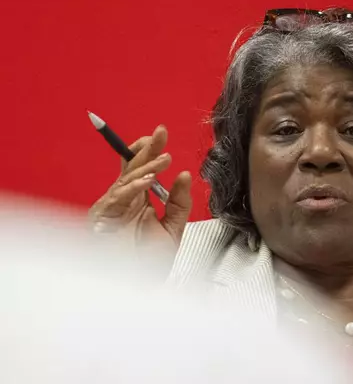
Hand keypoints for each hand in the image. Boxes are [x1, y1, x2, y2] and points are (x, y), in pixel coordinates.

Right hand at [88, 125, 191, 255]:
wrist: (138, 286)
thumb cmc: (150, 262)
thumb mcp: (173, 227)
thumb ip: (179, 202)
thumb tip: (184, 174)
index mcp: (140, 201)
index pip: (143, 168)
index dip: (151, 150)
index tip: (162, 135)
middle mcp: (125, 201)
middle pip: (133, 167)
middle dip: (147, 148)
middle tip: (160, 132)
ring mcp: (113, 208)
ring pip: (127, 180)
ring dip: (146, 168)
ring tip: (165, 159)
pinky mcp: (103, 219)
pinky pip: (118, 198)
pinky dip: (134, 188)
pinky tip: (148, 181)